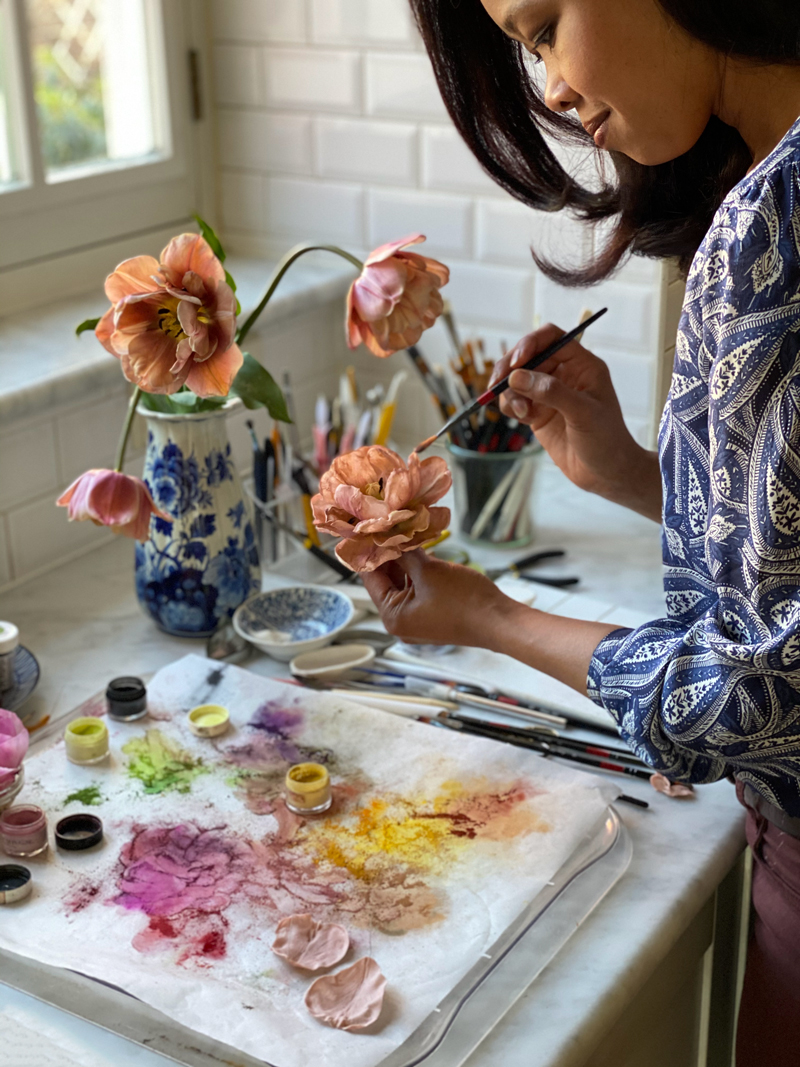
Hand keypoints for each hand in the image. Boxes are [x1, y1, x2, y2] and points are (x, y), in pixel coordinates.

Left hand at [361, 548, 618, 695]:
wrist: (500, 621)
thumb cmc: (464, 601)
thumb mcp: (429, 571)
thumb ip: (405, 553)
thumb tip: (390, 535)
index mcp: (392, 616)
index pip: (370, 577)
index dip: (367, 550)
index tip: (366, 527)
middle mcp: (400, 621)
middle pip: (386, 580)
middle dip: (388, 552)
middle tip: (386, 523)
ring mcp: (417, 619)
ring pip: (403, 582)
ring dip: (404, 559)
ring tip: (403, 531)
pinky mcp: (433, 614)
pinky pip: (418, 588)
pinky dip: (418, 570)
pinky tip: (419, 548)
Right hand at [489, 323, 660, 518]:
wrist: (606, 474)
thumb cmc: (606, 440)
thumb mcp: (583, 412)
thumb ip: (551, 392)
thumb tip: (517, 376)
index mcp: (582, 365)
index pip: (551, 338)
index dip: (531, 344)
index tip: (516, 362)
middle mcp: (563, 374)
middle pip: (527, 356)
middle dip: (509, 368)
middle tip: (497, 384)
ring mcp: (548, 394)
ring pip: (516, 379)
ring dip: (508, 392)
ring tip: (519, 411)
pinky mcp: (537, 412)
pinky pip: (514, 400)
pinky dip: (510, 406)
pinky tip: (521, 419)